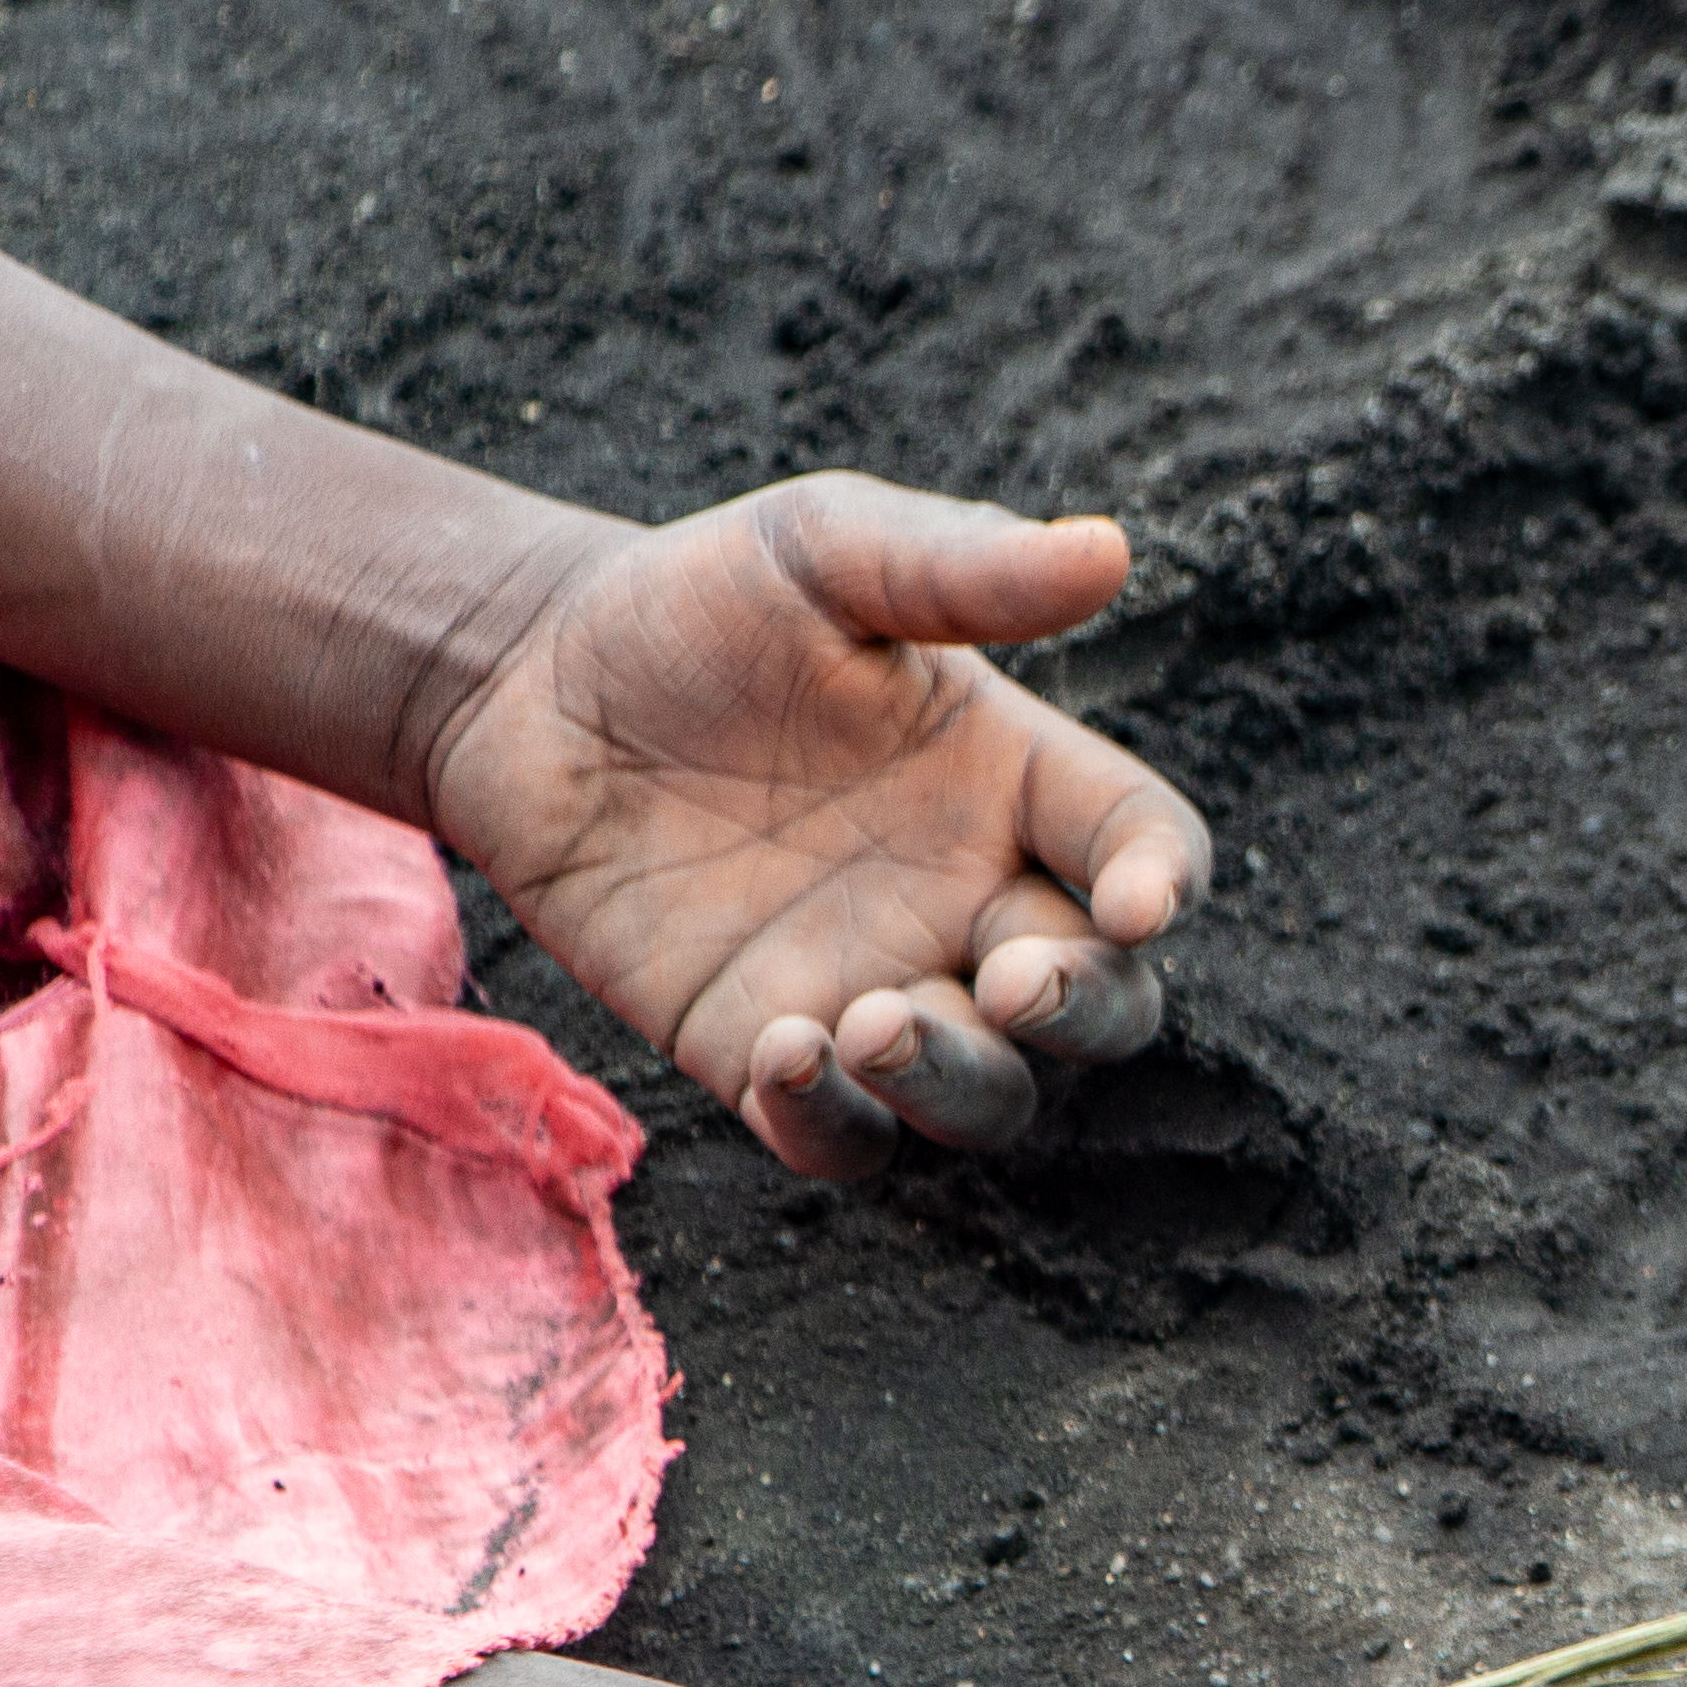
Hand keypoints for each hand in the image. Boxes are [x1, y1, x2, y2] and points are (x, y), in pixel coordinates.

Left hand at [418, 474, 1211, 1177]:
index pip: (1144, 845)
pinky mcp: (761, 1049)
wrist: (523, 686)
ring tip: (871, 1025)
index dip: (1163, 881)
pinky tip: (780, 1055)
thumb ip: (963, 565)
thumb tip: (1110, 549)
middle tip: (1017, 984)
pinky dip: (833, 1122)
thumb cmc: (696, 604)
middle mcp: (970, 901)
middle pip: (1103, 1002)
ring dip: (959, 1080)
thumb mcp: (826, 552)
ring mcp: (875, 986)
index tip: (1136, 902)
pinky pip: (840, 1137)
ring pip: (987, 1094)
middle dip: (1086, 1008)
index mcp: (1017, 783)